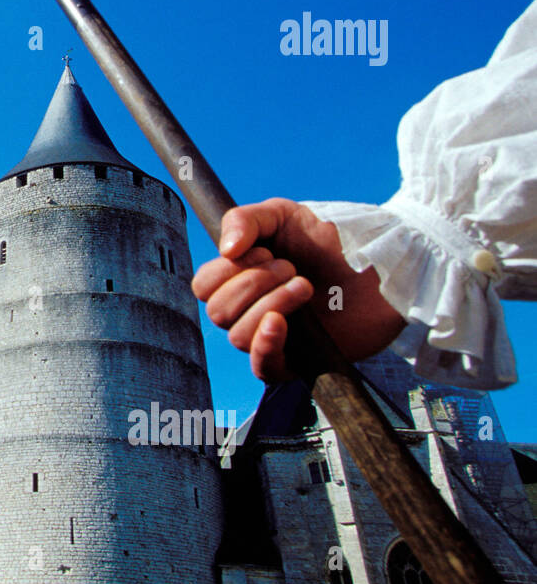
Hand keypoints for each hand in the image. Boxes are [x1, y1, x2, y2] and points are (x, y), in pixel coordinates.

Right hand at [190, 198, 404, 380]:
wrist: (380, 265)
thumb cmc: (331, 241)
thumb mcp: (283, 215)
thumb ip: (243, 219)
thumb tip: (226, 250)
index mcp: (239, 280)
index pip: (204, 286)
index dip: (226, 270)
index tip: (263, 251)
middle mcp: (249, 311)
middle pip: (217, 311)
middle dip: (252, 284)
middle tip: (291, 267)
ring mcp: (272, 337)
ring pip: (238, 335)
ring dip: (270, 304)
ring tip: (305, 287)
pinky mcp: (297, 361)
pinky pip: (262, 368)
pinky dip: (264, 345)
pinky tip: (279, 324)